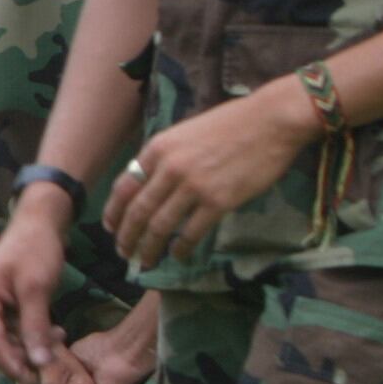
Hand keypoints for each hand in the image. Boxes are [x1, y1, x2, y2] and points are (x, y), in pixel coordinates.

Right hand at [0, 193, 71, 382]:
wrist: (38, 223)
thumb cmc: (35, 250)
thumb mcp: (37, 289)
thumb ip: (35, 327)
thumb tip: (39, 364)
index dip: (12, 366)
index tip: (35, 382)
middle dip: (20, 359)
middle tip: (50, 365)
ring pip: (2, 341)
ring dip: (27, 348)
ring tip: (57, 341)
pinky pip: (8, 330)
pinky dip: (28, 336)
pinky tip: (52, 332)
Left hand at [106, 78, 321, 269]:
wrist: (271, 121)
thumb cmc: (231, 123)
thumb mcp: (185, 133)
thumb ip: (164, 157)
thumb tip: (148, 184)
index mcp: (157, 148)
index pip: (124, 187)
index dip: (114, 212)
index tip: (111, 228)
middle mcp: (169, 168)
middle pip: (137, 211)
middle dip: (127, 237)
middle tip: (124, 253)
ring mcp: (193, 186)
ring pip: (160, 227)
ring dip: (149, 248)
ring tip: (146, 262)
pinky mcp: (218, 201)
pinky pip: (191, 233)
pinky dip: (181, 249)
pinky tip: (178, 256)